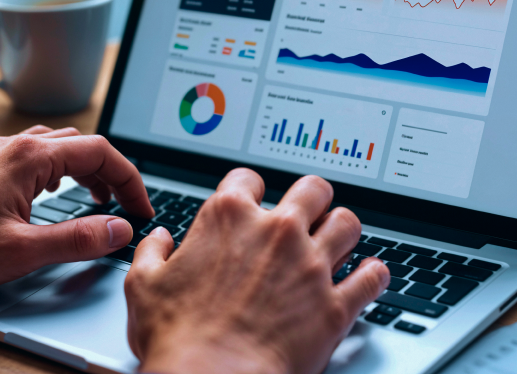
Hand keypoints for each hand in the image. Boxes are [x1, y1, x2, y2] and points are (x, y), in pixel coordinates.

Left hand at [0, 126, 153, 291]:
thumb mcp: (23, 250)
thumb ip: (78, 239)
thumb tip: (118, 230)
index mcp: (31, 157)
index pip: (101, 152)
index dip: (130, 180)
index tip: (140, 206)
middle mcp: (16, 146)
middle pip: (83, 145)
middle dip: (112, 174)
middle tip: (125, 205)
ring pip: (60, 148)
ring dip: (87, 170)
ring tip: (99, 199)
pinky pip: (37, 156)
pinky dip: (61, 172)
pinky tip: (57, 194)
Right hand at [125, 169, 389, 373]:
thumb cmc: (178, 338)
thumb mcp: (143, 286)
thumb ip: (152, 253)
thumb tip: (159, 239)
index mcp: (229, 219)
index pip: (247, 179)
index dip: (248, 189)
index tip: (251, 200)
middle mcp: (276, 232)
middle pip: (312, 189)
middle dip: (311, 198)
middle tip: (308, 210)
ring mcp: (311, 266)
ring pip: (348, 223)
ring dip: (343, 230)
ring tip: (338, 239)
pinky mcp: (335, 304)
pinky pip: (372, 277)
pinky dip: (373, 275)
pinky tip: (370, 274)